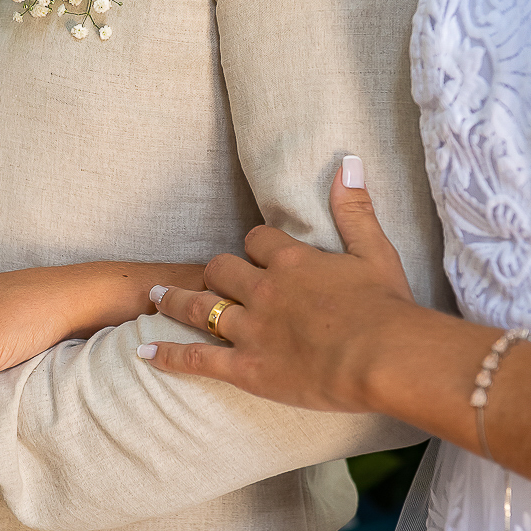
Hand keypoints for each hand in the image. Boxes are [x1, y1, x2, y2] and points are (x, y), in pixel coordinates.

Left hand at [141, 156, 451, 412]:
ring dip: (175, 301)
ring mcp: (250, 330)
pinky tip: (144, 353)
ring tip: (156, 298)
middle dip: (213, 272)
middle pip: (221, 270)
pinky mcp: (246, 368)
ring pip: (199, 308)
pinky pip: (197, 359)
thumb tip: (346, 162)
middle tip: (204, 278)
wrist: (385, 358)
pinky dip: (168, 355)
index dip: (254, 246)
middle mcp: (263, 290)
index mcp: (292, 261)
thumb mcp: (375, 251)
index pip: (257, 241)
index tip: (256, 252)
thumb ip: (355, 209)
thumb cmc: (387, 308)